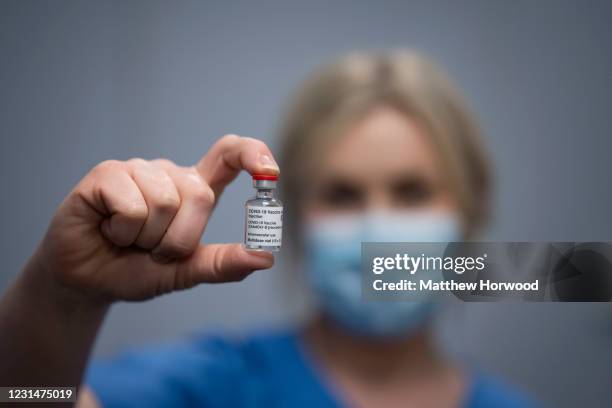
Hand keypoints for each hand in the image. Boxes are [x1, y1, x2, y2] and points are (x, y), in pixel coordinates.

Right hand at [31, 135, 278, 303]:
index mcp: (195, 191)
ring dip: (148, 237)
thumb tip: (265, 257)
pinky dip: (123, 230)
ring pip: (166, 201)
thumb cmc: (138, 270)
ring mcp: (139, 170)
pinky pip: (132, 202)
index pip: (230, 154)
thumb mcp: (186, 272)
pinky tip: (108, 229)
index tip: (270, 173)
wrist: (87, 280)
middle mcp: (170, 174)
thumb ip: (223, 264)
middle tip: (153, 250)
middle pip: (201, 195)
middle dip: (179, 239)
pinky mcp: (108, 173)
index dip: (253, 155)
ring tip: (128, 239)